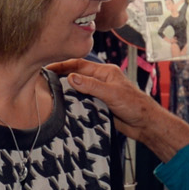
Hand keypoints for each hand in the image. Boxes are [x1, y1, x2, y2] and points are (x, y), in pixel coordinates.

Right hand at [50, 59, 188, 160]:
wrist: (145, 124)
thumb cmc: (135, 106)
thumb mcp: (112, 93)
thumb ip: (92, 85)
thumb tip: (71, 77)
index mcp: (106, 72)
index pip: (80, 65)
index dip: (63, 65)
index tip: (48, 67)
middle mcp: (101, 80)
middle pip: (77, 74)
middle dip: (61, 75)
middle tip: (43, 78)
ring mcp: (99, 93)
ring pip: (78, 88)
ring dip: (66, 89)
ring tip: (48, 90)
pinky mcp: (99, 105)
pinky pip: (82, 101)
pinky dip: (72, 101)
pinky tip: (62, 105)